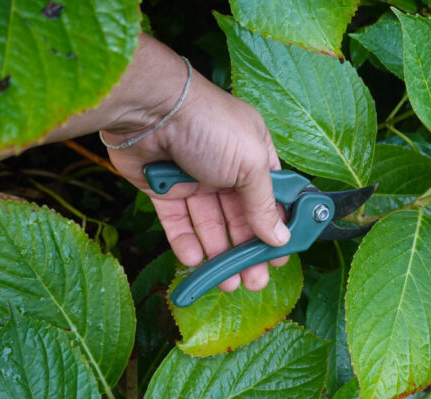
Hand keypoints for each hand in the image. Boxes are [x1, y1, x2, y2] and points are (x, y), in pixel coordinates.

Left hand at [101, 36, 289, 291]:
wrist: (149, 109)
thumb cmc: (208, 126)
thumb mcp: (250, 163)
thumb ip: (264, 204)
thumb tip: (281, 238)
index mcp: (253, 155)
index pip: (270, 198)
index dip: (275, 228)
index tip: (280, 258)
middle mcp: (225, 167)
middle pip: (240, 217)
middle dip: (247, 251)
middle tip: (254, 283)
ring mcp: (193, 179)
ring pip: (209, 224)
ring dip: (219, 254)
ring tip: (228, 284)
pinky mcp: (163, 189)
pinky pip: (177, 222)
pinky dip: (186, 243)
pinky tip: (195, 263)